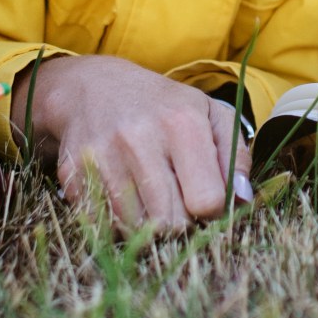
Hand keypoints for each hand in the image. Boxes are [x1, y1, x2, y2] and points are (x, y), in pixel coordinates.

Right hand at [29, 55, 242, 232]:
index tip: (204, 199)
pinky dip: (115, 222)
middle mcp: (140, 139)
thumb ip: (236, 156)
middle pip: (172, 223)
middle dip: (179, 221)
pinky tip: (121, 197)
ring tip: (148, 197)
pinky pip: (102, 227)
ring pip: (136, 229)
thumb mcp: (210, 114)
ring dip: (146, 224)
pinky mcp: (73, 174)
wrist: (92, 88)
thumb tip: (244, 199)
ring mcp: (102, 157)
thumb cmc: (163, 107)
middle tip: (175, 200)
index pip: (207, 201)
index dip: (211, 209)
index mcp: (181, 123)